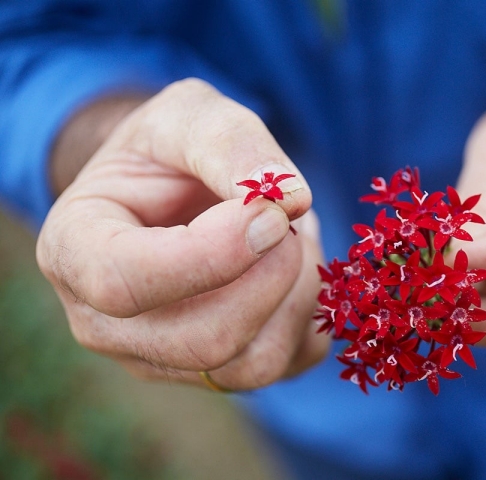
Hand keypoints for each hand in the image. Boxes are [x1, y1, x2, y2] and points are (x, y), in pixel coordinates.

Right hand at [36, 78, 328, 390]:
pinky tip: (290, 269)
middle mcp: (107, 325)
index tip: (273, 215)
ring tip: (291, 237)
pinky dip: (307, 311)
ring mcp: (160, 359)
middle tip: (287, 220)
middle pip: (205, 341)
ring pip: (254, 363)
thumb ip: (231, 142)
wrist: (169, 190)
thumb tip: (292, 199)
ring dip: (295, 292)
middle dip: (270, 275)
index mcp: (74, 251)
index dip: (213, 254)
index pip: (125, 284)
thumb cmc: (168, 151)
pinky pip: (285, 363)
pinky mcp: (215, 374)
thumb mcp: (188, 114)